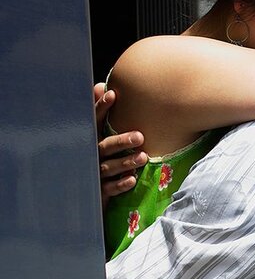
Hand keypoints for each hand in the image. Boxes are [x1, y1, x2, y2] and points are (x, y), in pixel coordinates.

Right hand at [94, 83, 147, 208]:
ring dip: (125, 163)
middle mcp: (90, 155)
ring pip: (108, 167)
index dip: (101, 107)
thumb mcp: (99, 134)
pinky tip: (132, 180)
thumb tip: (100, 86)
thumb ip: (101, 114)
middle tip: (140, 136)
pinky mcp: (98, 192)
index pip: (94, 120)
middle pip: (104, 146)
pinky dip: (120, 184)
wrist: (87, 193)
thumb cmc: (99, 157)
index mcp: (91, 139)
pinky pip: (108, 189)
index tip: (112, 93)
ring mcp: (93, 173)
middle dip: (120, 141)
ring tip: (143, 158)